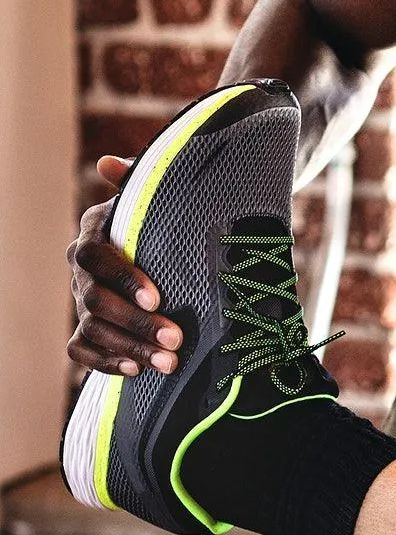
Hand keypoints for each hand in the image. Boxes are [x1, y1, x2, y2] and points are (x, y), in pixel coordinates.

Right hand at [67, 156, 182, 378]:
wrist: (160, 245)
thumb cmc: (162, 218)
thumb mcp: (155, 196)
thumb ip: (137, 180)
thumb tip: (109, 163)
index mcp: (94, 232)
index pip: (95, 257)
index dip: (124, 279)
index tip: (158, 297)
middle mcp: (81, 269)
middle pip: (95, 301)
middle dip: (137, 322)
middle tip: (175, 338)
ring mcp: (81, 300)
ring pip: (92, 329)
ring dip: (130, 347)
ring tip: (169, 361)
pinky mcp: (86, 328)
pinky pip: (81, 350)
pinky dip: (106, 362)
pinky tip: (137, 370)